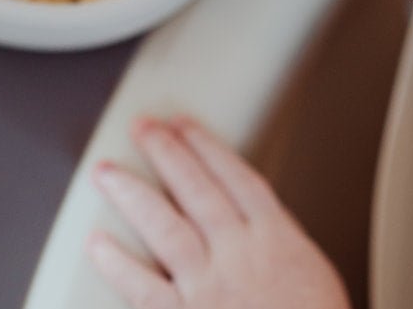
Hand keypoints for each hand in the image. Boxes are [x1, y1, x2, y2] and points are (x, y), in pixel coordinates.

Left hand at [88, 116, 350, 308]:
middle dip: (165, 152)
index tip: (184, 125)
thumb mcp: (315, 274)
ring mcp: (210, 287)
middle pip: (195, 189)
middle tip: (141, 127)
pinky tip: (97, 243)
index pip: (235, 177)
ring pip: (164, 227)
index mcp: (275, 239)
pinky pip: (143, 288)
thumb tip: (264, 217)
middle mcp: (239, 254)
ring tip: (106, 172)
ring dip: (132, 194)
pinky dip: (118, 264)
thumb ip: (284, 240)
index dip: (206, 145)